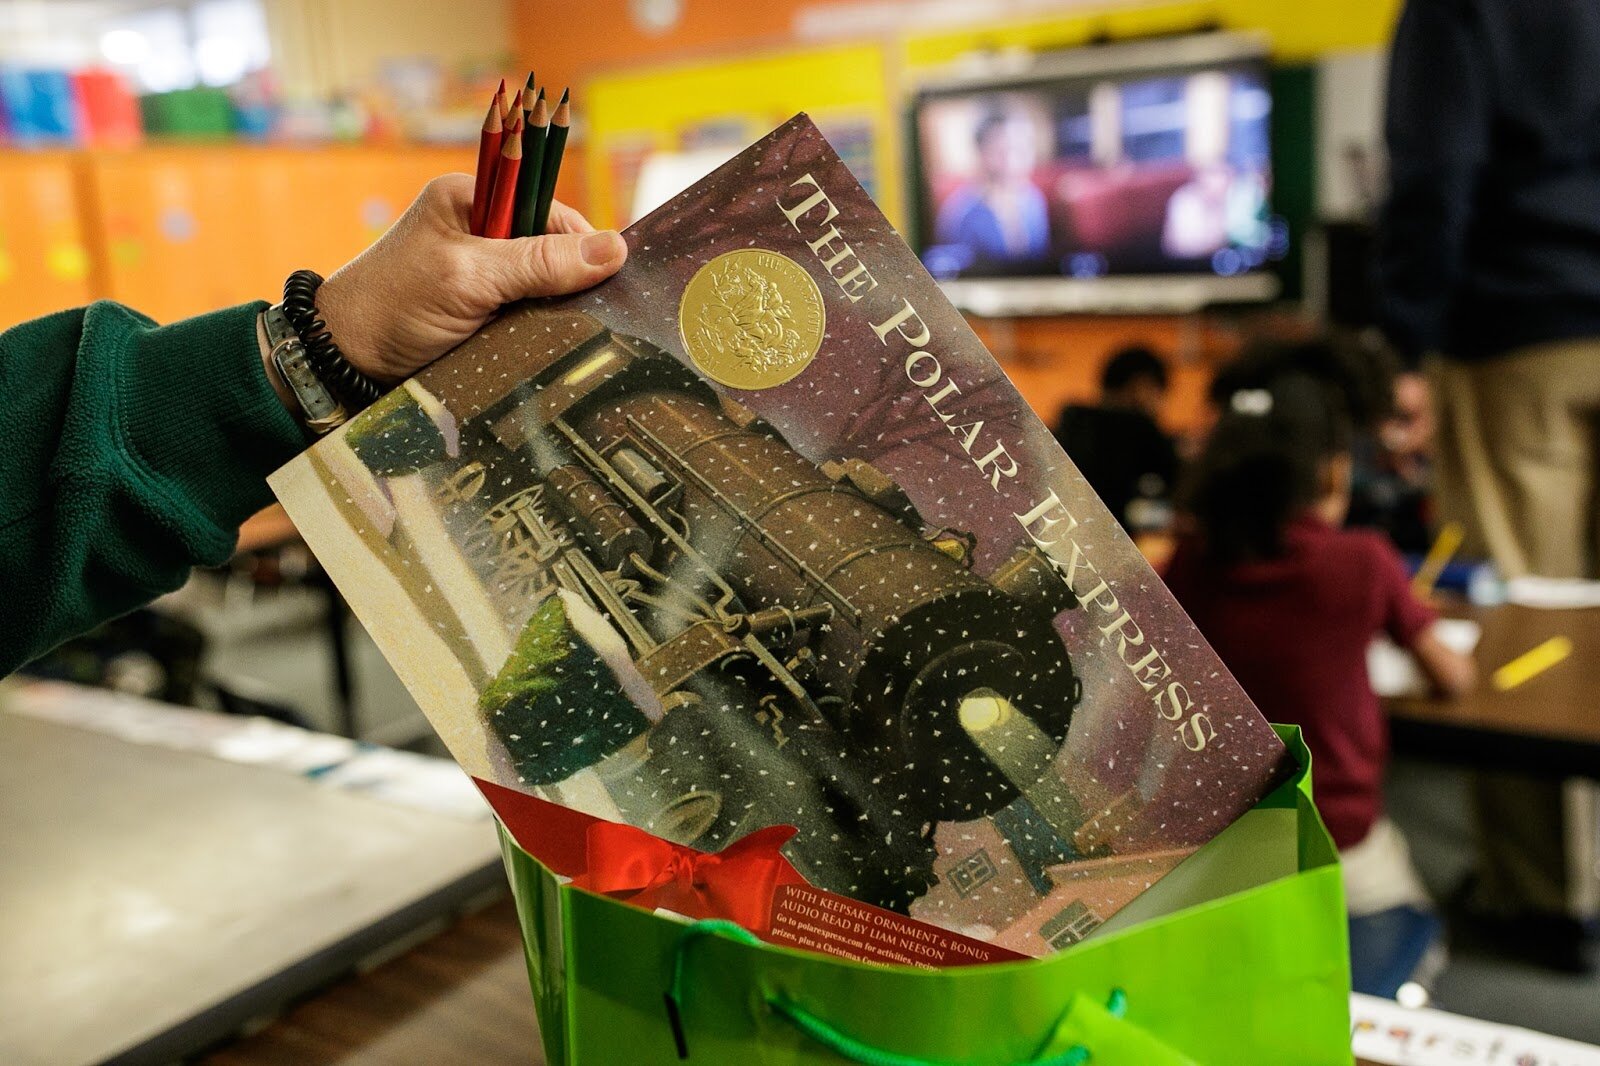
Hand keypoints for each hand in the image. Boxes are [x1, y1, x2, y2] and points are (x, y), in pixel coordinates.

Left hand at [311, 173, 626, 382]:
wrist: (345, 364)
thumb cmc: (393, 307)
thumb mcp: (471, 278)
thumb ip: (539, 262)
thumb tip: (614, 250)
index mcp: (471, 199)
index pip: (549, 207)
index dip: (580, 240)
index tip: (607, 276)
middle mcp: (480, 230)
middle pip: (552, 246)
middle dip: (570, 277)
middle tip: (588, 310)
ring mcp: (482, 273)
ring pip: (546, 283)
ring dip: (557, 308)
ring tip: (569, 330)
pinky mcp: (484, 310)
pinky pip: (531, 311)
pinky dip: (542, 328)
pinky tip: (549, 343)